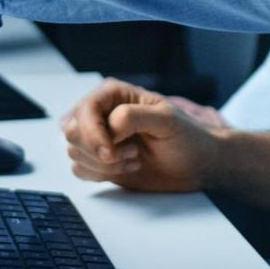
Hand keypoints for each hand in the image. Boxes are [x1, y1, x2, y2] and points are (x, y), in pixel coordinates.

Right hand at [63, 78, 222, 193]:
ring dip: (103, 164)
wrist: (197, 165)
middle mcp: (101, 114)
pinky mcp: (100, 161)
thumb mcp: (167, 120)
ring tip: (134, 158)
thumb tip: (109, 125)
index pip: (84, 110)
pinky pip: (80, 169)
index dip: (92, 133)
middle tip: (130, 153)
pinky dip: (100, 174)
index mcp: (113, 94)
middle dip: (97, 150)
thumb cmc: (187, 136)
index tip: (110, 151)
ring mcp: (99, 138)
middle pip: (73, 131)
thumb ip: (134, 116)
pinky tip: (127, 168)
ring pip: (75, 152)